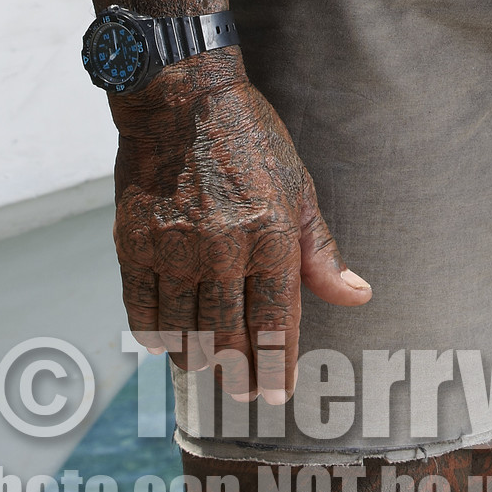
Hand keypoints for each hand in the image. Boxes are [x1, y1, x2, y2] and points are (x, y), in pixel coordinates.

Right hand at [111, 52, 369, 397]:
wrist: (180, 97)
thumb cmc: (249, 140)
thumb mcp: (299, 187)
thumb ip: (322, 252)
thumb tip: (357, 296)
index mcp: (270, 235)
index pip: (275, 323)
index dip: (276, 366)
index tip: (277, 393)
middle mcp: (221, 248)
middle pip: (228, 339)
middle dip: (239, 375)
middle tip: (244, 392)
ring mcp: (173, 248)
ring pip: (184, 334)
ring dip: (197, 360)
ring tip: (208, 367)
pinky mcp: (134, 244)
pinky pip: (141, 312)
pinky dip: (155, 336)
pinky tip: (167, 342)